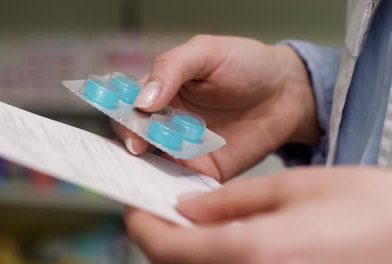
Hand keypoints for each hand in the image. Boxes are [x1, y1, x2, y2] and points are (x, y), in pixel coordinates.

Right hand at [113, 35, 319, 181]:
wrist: (286, 93)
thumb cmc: (246, 64)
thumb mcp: (206, 53)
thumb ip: (171, 68)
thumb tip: (141, 101)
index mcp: (159, 91)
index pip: (126, 105)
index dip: (122, 114)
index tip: (129, 122)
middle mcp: (164, 122)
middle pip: (133, 137)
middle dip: (132, 142)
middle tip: (140, 146)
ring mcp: (181, 148)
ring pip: (151, 164)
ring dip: (145, 169)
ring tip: (148, 172)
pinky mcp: (202, 170)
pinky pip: (179, 182)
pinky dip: (171, 188)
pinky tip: (170, 188)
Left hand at [126, 167, 391, 263]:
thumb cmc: (369, 209)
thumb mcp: (296, 187)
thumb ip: (231, 200)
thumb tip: (187, 207)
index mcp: (252, 252)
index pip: (167, 248)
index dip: (142, 226)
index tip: (133, 206)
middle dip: (158, 240)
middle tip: (156, 212)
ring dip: (181, 253)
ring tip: (184, 224)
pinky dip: (207, 261)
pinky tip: (217, 240)